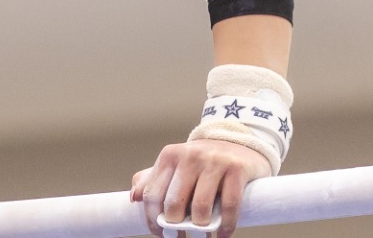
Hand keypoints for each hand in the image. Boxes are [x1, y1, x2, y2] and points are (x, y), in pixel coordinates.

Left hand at [130, 138, 269, 237]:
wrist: (238, 144)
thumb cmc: (201, 162)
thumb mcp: (175, 166)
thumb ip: (153, 180)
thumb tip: (134, 197)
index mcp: (170, 156)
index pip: (153, 195)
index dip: (153, 221)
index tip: (161, 234)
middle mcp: (190, 156)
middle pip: (174, 204)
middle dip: (176, 227)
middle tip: (181, 236)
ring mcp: (214, 161)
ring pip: (201, 207)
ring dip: (201, 229)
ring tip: (203, 236)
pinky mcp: (236, 168)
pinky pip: (229, 206)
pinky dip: (225, 226)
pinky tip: (222, 234)